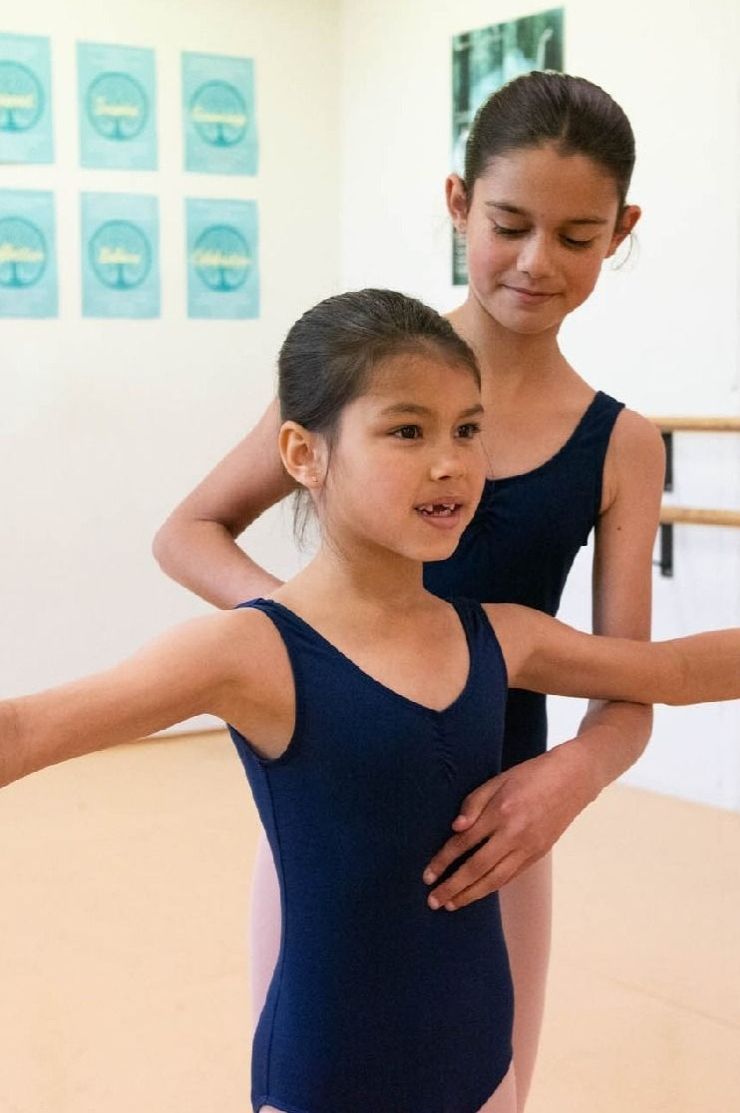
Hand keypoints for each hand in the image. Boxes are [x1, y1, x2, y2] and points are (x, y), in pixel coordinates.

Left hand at [422, 740, 598, 910]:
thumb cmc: (530, 775)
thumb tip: (455, 829)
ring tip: (452, 905)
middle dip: (453, 887)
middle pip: (477, 868)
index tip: (428, 875)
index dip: (443, 861)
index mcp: (501, 813)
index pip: (464, 843)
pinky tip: (478, 893)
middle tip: (434, 901)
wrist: (572, 779)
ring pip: (496, 879)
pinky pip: (511, 876)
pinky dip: (493, 887)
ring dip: (472, 894)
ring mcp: (528, 848)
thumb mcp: (498, 780)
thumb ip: (473, 803)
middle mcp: (514, 835)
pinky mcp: (538, 854)